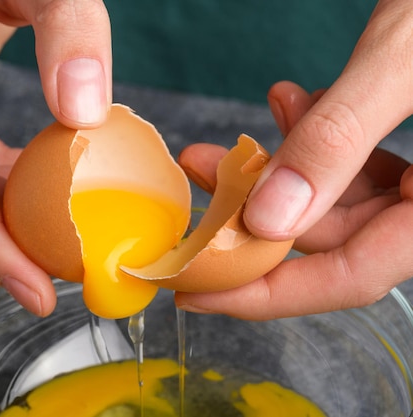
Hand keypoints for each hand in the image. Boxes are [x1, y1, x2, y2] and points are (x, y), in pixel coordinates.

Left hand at [176, 0, 412, 318]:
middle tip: (198, 183)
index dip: (265, 293)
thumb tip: (268, 220)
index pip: (351, 276)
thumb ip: (339, 140)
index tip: (194, 292)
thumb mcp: (405, 59)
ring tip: (223, 147)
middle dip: (254, 210)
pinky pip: (356, 158)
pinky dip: (316, 137)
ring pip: (336, 195)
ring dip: (276, 167)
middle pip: (333, 235)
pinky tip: (290, 101)